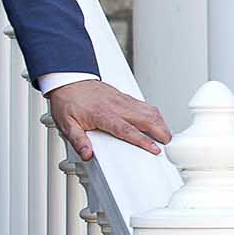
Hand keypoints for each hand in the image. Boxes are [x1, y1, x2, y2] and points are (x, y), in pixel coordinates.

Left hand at [48, 79, 171, 160]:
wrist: (68, 80)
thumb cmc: (68, 101)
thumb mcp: (67, 124)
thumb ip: (78, 140)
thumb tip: (87, 154)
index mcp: (103, 115)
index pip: (128, 130)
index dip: (143, 141)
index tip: (154, 149)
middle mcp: (116, 106)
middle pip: (146, 119)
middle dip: (161, 132)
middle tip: (166, 145)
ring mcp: (122, 100)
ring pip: (149, 110)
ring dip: (160, 123)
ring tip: (164, 136)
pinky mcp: (125, 96)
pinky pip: (145, 105)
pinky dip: (154, 114)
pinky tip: (156, 122)